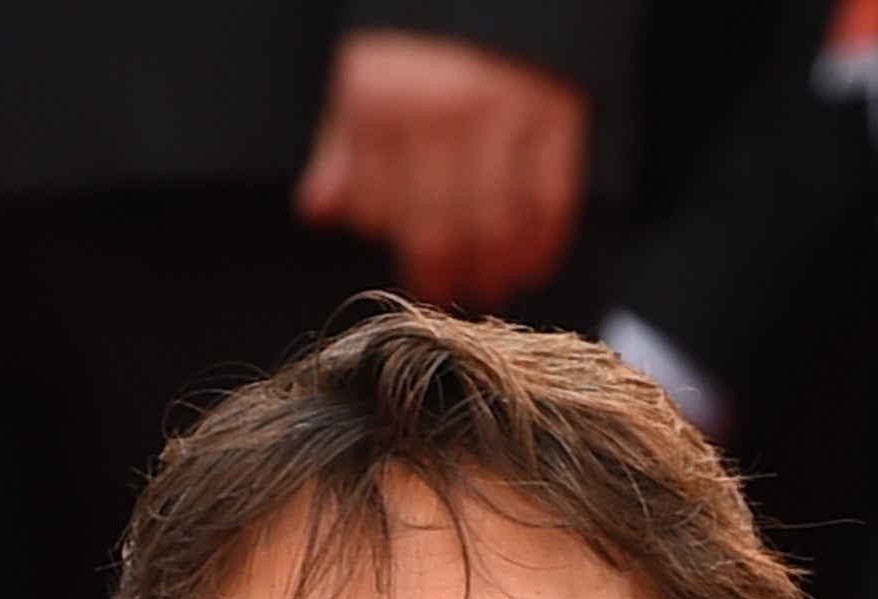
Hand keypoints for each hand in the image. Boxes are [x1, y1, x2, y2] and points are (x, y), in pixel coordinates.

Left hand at [294, 32, 588, 308]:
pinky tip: (532, 262)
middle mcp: (441, 112)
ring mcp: (504, 115)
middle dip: (443, 275)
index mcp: (381, 102)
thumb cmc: (420, 23)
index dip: (393, 243)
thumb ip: (343, 145)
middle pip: (440, 229)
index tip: (407, 261)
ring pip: (497, 222)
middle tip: (448, 292)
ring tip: (490, 286)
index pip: (379, 210)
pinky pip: (552, 196)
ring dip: (495, 268)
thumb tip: (319, 210)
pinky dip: (543, 240)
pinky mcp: (557, 114)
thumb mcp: (365, 70)